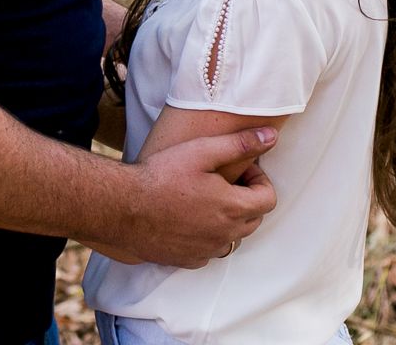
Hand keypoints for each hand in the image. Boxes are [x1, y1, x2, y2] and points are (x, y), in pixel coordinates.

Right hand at [120, 127, 277, 267]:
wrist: (123, 208)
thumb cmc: (161, 176)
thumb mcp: (202, 151)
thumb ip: (240, 144)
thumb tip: (271, 136)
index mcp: (233, 208)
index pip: (268, 199)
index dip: (259, 180)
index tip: (241, 170)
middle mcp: (224, 235)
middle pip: (254, 219)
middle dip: (247, 199)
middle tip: (224, 181)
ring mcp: (206, 251)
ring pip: (233, 237)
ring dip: (229, 219)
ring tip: (206, 198)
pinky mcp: (188, 260)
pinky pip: (210, 250)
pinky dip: (208, 236)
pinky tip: (189, 218)